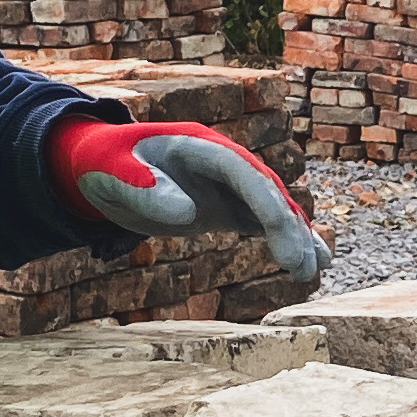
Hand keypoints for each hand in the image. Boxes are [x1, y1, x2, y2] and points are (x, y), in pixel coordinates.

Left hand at [45, 117, 325, 286]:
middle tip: (301, 267)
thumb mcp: (111, 174)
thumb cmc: (103, 166)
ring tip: (316, 270)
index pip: (242, 172)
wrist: (100, 167)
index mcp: (199, 147)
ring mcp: (227, 186)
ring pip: (271, 208)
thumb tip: (186, 213)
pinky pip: (262, 222)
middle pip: (264, 191)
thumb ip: (143, 188)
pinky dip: (286, 240)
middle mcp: (223, 163)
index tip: (281, 230)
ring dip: (295, 237)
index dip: (264, 199)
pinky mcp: (225, 207)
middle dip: (287, 227)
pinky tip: (311, 263)